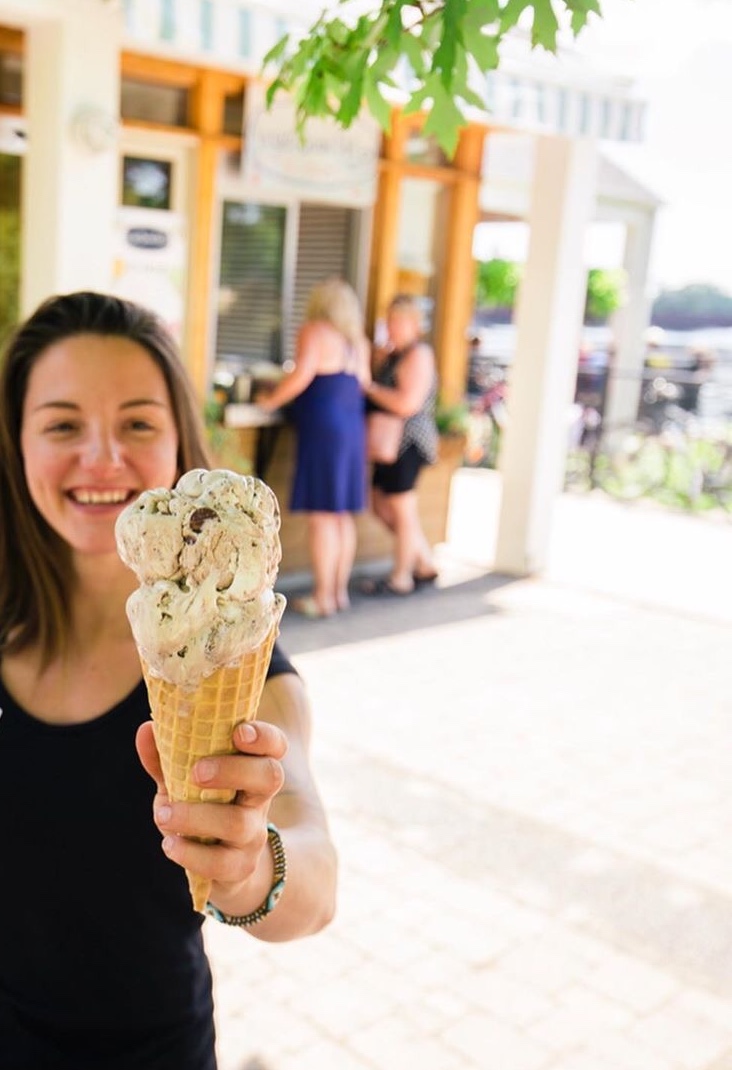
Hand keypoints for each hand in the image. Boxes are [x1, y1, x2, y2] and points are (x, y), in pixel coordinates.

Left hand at [136, 719, 287, 910]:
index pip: (274, 746)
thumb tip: (146, 730)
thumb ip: (166, 757)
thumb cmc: (203, 809)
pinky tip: (170, 844)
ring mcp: (253, 835)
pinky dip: (190, 853)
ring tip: (163, 814)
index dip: (264, 736)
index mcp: (252, 769)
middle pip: (270, 776)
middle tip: (197, 772)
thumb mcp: (184, 782)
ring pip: (238, 823)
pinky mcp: (239, 867)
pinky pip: (221, 863)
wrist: (222, 868)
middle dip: (234, 770)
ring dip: (196, 817)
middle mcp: (259, 800)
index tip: (239, 732)